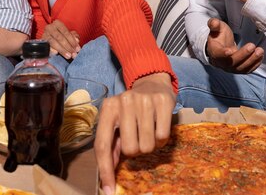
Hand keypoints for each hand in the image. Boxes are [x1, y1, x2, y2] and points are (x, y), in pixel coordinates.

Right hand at [40, 20, 79, 58]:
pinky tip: (57, 54)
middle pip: (60, 38)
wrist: (52, 38)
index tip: (77, 49)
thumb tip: (77, 40)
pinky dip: (52, 51)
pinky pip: (47, 47)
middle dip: (68, 47)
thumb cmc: (63, 36)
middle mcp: (49, 28)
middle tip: (74, 54)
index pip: (65, 32)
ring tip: (68, 56)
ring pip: (54, 43)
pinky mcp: (41, 42)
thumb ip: (74, 37)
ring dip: (62, 50)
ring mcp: (44, 35)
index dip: (72, 41)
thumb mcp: (69, 35)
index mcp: (57, 23)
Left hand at [94, 72, 174, 194]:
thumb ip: (111, 146)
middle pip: (130, 149)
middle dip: (136, 150)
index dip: (106, 170)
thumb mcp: (116, 122)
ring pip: (147, 145)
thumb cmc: (131, 109)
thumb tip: (108, 177)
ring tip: (149, 130)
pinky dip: (162, 139)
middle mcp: (124, 102)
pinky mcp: (163, 102)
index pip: (102, 145)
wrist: (151, 82)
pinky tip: (159, 126)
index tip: (109, 190)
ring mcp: (144, 100)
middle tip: (138, 138)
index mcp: (108, 108)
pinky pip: (163, 136)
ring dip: (150, 144)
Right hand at [207, 18, 263, 72]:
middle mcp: (221, 63)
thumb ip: (214, 24)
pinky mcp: (239, 69)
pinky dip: (255, 64)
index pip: (217, 54)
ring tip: (260, 51)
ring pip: (241, 68)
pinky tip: (260, 56)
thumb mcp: (216, 28)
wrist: (221, 47)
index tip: (229, 50)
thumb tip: (214, 22)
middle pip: (231, 62)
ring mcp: (231, 68)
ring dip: (252, 60)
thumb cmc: (219, 37)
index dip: (223, 53)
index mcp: (214, 51)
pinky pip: (247, 70)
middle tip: (252, 46)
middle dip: (243, 55)